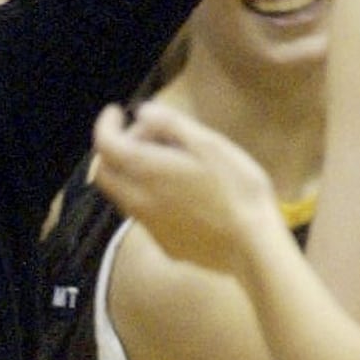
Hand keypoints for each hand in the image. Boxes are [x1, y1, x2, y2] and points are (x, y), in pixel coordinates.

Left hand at [89, 100, 282, 276]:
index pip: (104, 144)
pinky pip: (144, 215)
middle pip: (105, 171)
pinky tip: (178, 194)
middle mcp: (137, 200)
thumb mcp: (209, 144)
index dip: (106, 124)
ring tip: (165, 163)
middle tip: (142, 137)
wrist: (255, 249)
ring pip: (123, 194)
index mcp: (144, 171)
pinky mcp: (166, 244)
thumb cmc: (236, 189)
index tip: (117, 111)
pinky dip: (148, 196)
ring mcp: (150, 226)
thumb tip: (142, 112)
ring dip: (131, 173)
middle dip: (114, 149)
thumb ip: (171, 123)